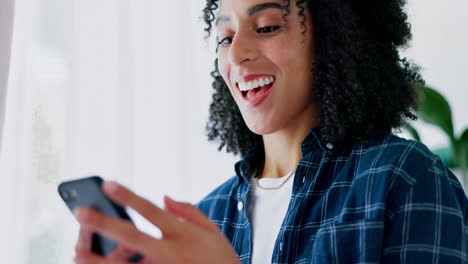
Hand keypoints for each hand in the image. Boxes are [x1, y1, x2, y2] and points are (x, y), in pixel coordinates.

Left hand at [73, 181, 239, 263]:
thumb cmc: (221, 258)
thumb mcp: (211, 230)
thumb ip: (188, 211)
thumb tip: (163, 196)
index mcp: (182, 234)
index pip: (150, 210)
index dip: (128, 196)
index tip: (108, 184)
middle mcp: (169, 253)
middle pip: (131, 236)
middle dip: (105, 224)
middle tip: (80, 213)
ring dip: (99, 259)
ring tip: (77, 250)